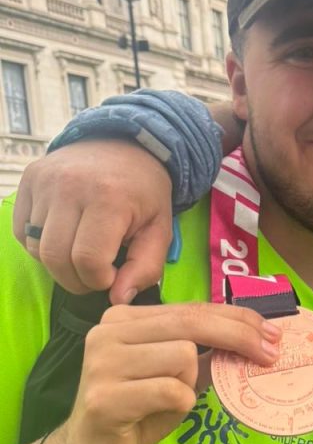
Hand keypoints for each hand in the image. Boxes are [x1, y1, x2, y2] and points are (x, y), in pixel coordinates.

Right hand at [13, 139, 173, 302]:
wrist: (125, 143)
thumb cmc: (145, 192)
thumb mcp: (160, 229)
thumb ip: (145, 268)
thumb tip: (117, 299)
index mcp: (108, 198)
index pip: (87, 260)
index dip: (99, 280)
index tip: (112, 275)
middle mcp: (69, 186)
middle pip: (56, 258)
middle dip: (76, 279)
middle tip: (95, 273)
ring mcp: (44, 181)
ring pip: (36, 247)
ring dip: (58, 263)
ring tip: (82, 253)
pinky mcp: (29, 180)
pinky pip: (22, 231)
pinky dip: (40, 244)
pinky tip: (65, 236)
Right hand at [58, 301, 280, 443]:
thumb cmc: (138, 413)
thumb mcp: (177, 378)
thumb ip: (205, 356)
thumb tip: (256, 341)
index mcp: (125, 319)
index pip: (192, 309)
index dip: (237, 319)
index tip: (273, 333)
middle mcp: (108, 332)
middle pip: (192, 324)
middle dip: (239, 338)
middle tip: (271, 355)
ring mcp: (103, 362)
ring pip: (184, 357)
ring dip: (190, 384)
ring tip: (167, 402)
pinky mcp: (105, 397)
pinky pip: (171, 392)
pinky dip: (179, 406)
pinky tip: (154, 415)